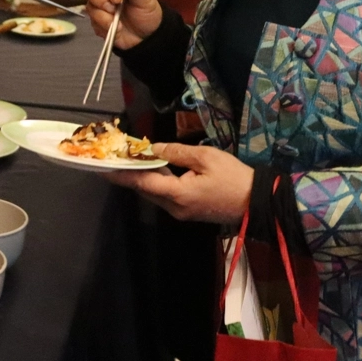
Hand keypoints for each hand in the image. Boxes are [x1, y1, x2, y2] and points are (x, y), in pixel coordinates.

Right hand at [83, 0, 162, 48]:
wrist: (144, 36)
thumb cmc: (146, 13)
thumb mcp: (145, 0)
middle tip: (112, 9)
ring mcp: (98, 3)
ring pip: (89, 4)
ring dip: (102, 15)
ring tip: (116, 23)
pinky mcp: (95, 18)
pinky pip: (92, 20)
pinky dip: (102, 26)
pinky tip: (114, 29)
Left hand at [104, 143, 252, 223]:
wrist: (258, 203)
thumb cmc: (234, 177)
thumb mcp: (205, 157)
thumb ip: (176, 152)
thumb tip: (153, 148)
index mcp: (177, 194)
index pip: (141, 183)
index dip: (121, 174)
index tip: (103, 167)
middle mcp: (174, 207)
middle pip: (145, 190)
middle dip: (130, 174)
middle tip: (117, 156)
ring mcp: (181, 212)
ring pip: (154, 194)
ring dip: (144, 178)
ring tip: (132, 159)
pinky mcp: (189, 212)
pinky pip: (166, 196)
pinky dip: (157, 183)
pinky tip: (155, 168)